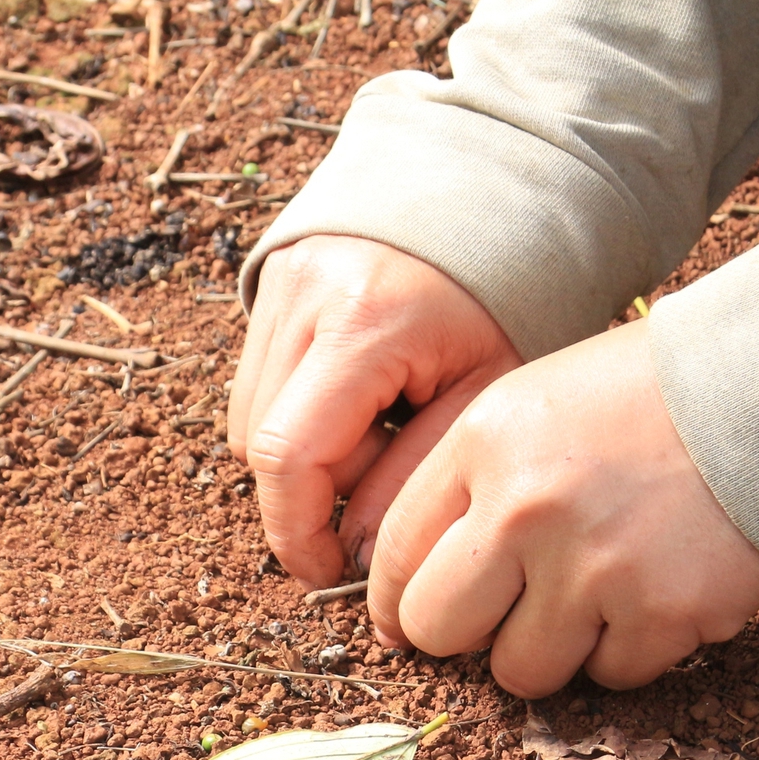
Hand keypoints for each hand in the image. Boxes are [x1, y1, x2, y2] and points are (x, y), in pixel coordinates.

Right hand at [229, 235, 521, 587]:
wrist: (493, 188)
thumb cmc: (508, 295)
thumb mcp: (485, 396)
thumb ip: (414, 478)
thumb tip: (352, 552)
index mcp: (364, 321)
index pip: (286, 456)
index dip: (295, 532)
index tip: (327, 572)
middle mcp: (303, 294)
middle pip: (260, 443)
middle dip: (314, 488)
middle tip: (386, 480)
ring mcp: (277, 282)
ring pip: (250, 417)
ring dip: (306, 451)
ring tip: (384, 429)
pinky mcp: (269, 280)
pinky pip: (259, 381)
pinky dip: (301, 412)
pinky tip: (365, 396)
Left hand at [367, 319, 758, 697]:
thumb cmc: (650, 399)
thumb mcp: (536, 404)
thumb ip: (472, 484)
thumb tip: (412, 592)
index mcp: (483, 443)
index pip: (393, 554)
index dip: (395, 601)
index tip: (409, 621)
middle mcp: (526, 509)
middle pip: (438, 628)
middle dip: (462, 635)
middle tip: (500, 617)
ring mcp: (595, 568)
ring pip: (521, 672)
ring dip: (550, 649)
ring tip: (592, 597)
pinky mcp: (663, 615)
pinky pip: (610, 675)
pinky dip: (627, 649)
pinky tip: (653, 592)